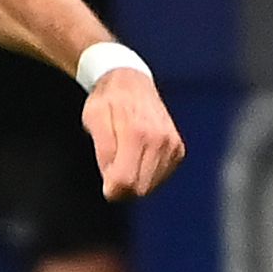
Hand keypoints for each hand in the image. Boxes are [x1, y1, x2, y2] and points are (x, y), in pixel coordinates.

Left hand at [83, 69, 185, 199]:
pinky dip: (146, 175)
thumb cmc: (109, 100)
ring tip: (125, 157)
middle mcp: (160, 141)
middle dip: (122, 186)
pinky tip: (137, 157)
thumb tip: (112, 181)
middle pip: (139, 189)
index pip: (126, 182)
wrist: (132, 81)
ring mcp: (172, 146)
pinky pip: (160, 178)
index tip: (105, 183)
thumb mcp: (94, 120)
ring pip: (150, 187)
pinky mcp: (178, 150)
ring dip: (134, 180)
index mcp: (137, 133)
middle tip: (112, 166)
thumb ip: (103, 151)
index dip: (111, 190)